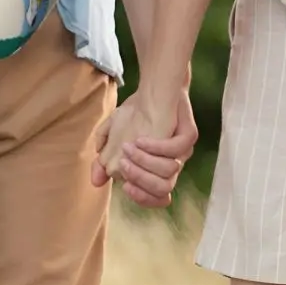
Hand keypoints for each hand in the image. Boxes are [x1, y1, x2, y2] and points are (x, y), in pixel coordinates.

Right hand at [91, 88, 196, 208]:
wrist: (155, 87)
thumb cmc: (135, 113)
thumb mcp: (113, 134)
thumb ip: (104, 158)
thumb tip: (95, 181)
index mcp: (157, 170)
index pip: (156, 197)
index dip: (142, 197)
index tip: (124, 187)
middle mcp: (172, 164)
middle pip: (163, 189)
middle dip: (140, 180)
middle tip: (123, 165)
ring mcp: (183, 151)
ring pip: (170, 172)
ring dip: (145, 163)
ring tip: (128, 148)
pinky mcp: (189, 135)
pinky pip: (176, 149)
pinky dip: (157, 147)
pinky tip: (140, 139)